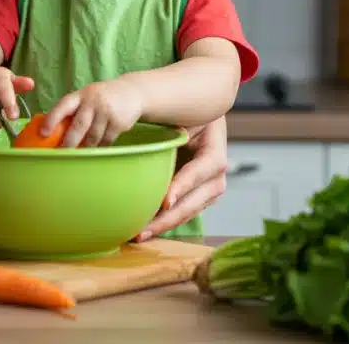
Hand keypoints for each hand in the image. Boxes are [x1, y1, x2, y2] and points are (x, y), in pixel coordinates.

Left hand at [44, 78, 143, 147]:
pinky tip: (96, 147)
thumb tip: (52, 131)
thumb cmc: (102, 97)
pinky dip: (99, 147)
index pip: (63, 106)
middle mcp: (93, 102)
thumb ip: (73, 110)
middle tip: (61, 152)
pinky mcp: (119, 123)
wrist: (132, 92)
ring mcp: (107, 112)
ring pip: (92, 137)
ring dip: (85, 147)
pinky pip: (105, 141)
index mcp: (81, 95)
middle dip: (69, 142)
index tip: (43, 133)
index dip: (52, 119)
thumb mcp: (87, 96)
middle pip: (78, 126)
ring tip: (79, 152)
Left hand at [134, 116, 229, 240]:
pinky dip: (164, 222)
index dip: (184, 185)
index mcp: (214, 151)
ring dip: (164, 225)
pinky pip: (182, 212)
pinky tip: (144, 230)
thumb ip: (163, 128)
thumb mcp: (179, 116)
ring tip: (138, 234)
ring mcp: (209, 189)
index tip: (165, 201)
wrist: (198, 119)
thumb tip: (131, 137)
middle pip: (196, 200)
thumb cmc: (185, 114)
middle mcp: (216, 174)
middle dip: (168, 217)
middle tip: (142, 229)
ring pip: (189, 212)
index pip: (202, 169)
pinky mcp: (198, 197)